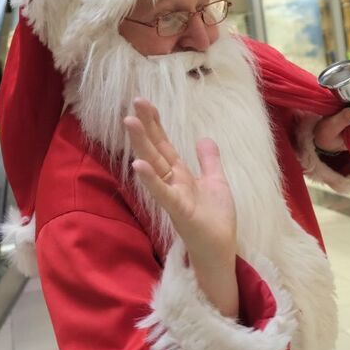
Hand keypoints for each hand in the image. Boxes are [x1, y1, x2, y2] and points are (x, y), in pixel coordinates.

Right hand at [126, 99, 238, 314]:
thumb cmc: (215, 219)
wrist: (220, 248)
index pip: (164, 144)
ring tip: (129, 122)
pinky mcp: (178, 210)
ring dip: (142, 144)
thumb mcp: (216, 182)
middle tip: (133, 102)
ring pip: (155, 165)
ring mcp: (173, 195)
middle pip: (156, 149)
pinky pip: (163, 192)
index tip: (143, 101)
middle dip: (146, 126)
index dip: (155, 123)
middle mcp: (172, 182)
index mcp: (181, 174)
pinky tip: (139, 164)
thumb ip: (208, 160)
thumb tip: (204, 138)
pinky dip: (151, 179)